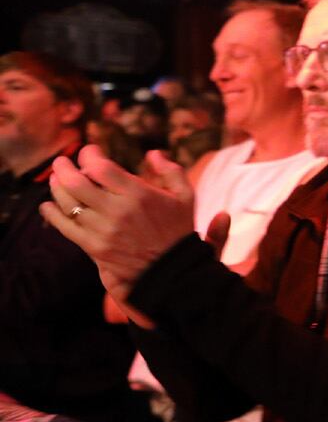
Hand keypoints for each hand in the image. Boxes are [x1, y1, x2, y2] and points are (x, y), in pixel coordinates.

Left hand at [40, 148, 196, 289]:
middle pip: (76, 182)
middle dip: (64, 167)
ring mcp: (103, 230)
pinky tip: (47, 206)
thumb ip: (171, 171)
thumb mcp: (185, 197)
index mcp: (138, 194)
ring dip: (57, 187)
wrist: (173, 269)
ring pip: (67, 203)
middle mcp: (117, 210)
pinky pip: (65, 227)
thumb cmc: (178, 230)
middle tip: (61, 162)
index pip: (100, 167)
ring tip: (55, 180)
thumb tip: (153, 154)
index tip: (89, 152)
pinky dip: (52, 214)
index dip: (89, 155)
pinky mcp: (94, 247)